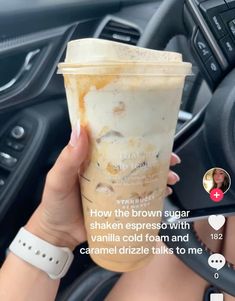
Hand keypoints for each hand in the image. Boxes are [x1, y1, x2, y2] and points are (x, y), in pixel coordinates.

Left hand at [26, 123, 180, 249]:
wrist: (59, 235)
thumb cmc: (56, 205)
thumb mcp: (58, 179)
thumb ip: (68, 158)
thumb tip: (79, 130)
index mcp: (93, 159)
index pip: (117, 142)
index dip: (136, 137)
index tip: (153, 135)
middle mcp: (107, 171)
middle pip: (135, 159)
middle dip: (156, 158)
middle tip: (171, 159)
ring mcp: (115, 188)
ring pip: (142, 177)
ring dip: (159, 176)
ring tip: (171, 178)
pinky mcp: (120, 205)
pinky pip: (140, 197)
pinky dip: (154, 195)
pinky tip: (164, 194)